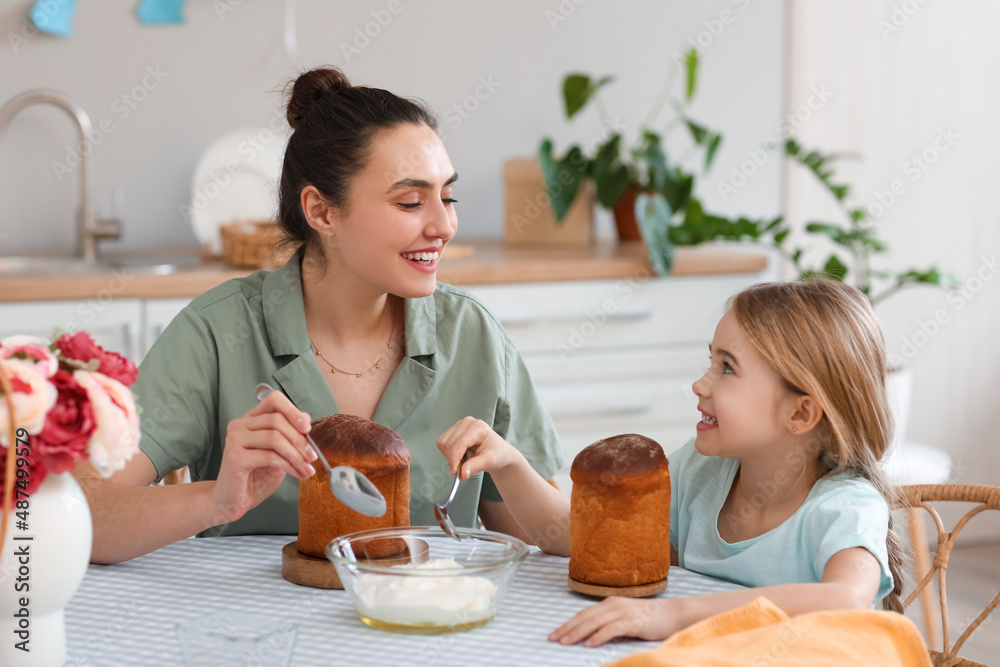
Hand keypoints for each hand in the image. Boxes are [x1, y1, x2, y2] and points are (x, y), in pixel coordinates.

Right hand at [213, 390, 317, 522]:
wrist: (233, 502)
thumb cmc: (256, 478)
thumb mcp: (279, 454)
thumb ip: (289, 436)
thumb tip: (307, 419)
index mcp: (251, 420)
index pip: (274, 400)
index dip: (293, 411)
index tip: (307, 428)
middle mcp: (239, 425)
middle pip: (277, 420)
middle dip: (300, 440)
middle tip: (312, 457)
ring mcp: (234, 439)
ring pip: (275, 437)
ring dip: (297, 455)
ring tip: (307, 469)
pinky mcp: (234, 457)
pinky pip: (269, 456)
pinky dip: (289, 465)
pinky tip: (298, 475)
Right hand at [436, 417, 522, 479]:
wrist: (497, 452)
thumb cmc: (496, 454)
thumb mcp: (490, 462)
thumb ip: (475, 466)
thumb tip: (462, 474)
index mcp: (478, 427)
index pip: (459, 442)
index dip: (454, 459)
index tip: (455, 472)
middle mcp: (467, 422)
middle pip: (449, 443)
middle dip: (453, 459)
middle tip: (462, 470)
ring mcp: (459, 425)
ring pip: (443, 443)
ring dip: (450, 456)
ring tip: (465, 460)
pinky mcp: (453, 430)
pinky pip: (442, 443)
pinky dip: (448, 453)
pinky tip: (460, 455)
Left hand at [548, 597, 680, 647]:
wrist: (674, 614)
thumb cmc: (650, 618)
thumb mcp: (625, 617)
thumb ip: (610, 621)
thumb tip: (592, 633)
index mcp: (610, 602)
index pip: (584, 613)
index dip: (568, 623)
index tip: (555, 633)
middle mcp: (614, 604)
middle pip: (585, 617)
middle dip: (568, 628)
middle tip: (553, 638)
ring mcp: (623, 612)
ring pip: (594, 622)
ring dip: (578, 632)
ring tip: (566, 642)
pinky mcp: (633, 621)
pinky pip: (612, 629)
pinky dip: (599, 636)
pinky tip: (590, 644)